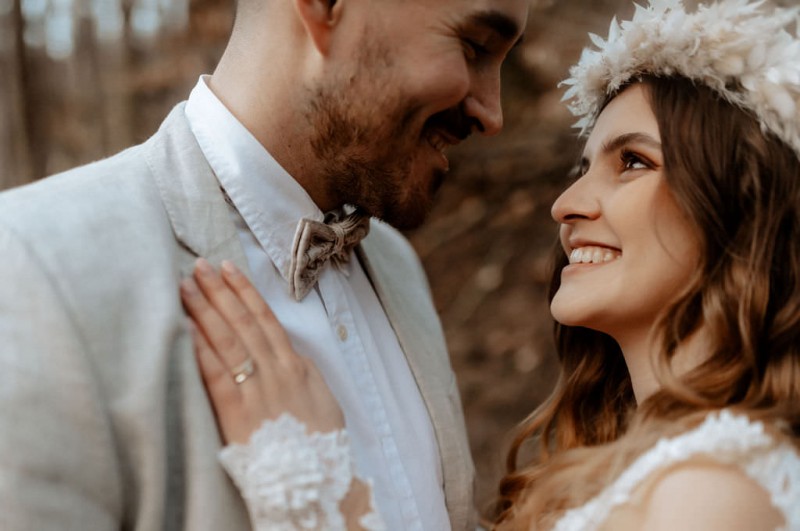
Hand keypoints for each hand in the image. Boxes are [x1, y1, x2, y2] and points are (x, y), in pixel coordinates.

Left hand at [180, 258, 344, 444]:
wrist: (316, 477)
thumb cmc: (320, 440)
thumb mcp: (321, 398)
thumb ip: (302, 372)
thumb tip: (287, 352)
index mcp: (296, 365)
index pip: (266, 318)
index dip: (245, 292)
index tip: (228, 269)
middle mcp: (277, 370)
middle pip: (243, 322)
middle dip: (219, 291)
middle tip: (199, 266)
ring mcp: (257, 389)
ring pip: (228, 340)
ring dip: (206, 310)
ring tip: (187, 287)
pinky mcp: (238, 412)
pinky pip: (217, 374)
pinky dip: (200, 349)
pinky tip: (185, 329)